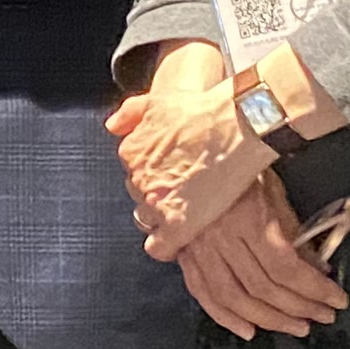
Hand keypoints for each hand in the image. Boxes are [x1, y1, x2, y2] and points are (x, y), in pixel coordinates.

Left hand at [112, 43, 270, 252]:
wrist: (237, 125)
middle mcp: (139, 179)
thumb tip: (112, 125)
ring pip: (149, 220)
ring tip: (189, 207)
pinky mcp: (179, 223)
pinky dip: (168, 246)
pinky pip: (159, 247)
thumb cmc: (204, 111)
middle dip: (158, 193)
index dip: (154, 174)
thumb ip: (129, 114)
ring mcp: (157, 203)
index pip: (133, 172)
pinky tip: (181, 240)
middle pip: (141, 195)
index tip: (170, 173)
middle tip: (184, 188)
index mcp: (131, 153)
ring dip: (164, 215)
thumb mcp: (157, 101)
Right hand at [169, 177, 349, 337]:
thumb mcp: (273, 189)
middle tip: (322, 316)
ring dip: (267, 319)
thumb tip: (316, 266)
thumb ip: (292, 229)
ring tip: (295, 327)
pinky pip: (203, 293)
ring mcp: (199, 249)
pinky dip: (224, 316)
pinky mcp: (185, 254)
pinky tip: (247, 329)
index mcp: (248, 218)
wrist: (185, 151)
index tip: (336, 300)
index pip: (286, 268)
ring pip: (233, 297)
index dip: (315, 289)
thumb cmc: (234, 166)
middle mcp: (221, 238)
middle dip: (298, 308)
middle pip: (262, 288)